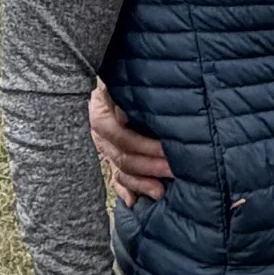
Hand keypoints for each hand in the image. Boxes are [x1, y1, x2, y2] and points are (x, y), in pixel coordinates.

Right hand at [88, 83, 173, 205]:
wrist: (110, 73)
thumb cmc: (125, 76)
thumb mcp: (121, 80)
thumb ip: (123, 94)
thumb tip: (124, 116)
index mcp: (100, 114)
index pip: (120, 136)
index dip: (144, 146)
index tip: (167, 149)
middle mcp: (100, 134)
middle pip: (122, 156)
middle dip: (149, 166)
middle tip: (173, 170)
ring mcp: (104, 148)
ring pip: (119, 170)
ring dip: (140, 183)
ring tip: (160, 191)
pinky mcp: (109, 158)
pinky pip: (114, 179)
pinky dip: (124, 191)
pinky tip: (133, 202)